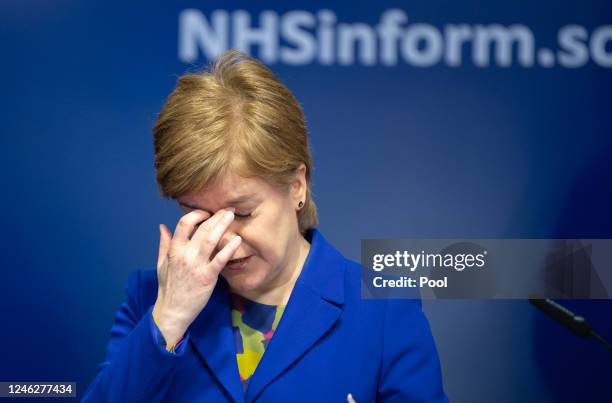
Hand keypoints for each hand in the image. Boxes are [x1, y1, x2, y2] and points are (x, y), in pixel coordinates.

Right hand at [152, 209, 241, 347]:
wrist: (173, 310)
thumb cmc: (169, 287)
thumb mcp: (161, 263)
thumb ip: (164, 244)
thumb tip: (162, 226)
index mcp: (174, 250)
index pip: (184, 224)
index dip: (196, 214)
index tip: (207, 212)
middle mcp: (185, 255)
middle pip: (201, 229)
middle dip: (216, 216)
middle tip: (228, 210)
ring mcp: (196, 266)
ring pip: (211, 240)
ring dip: (222, 226)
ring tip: (232, 216)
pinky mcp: (207, 277)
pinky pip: (220, 259)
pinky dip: (229, 248)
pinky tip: (237, 240)